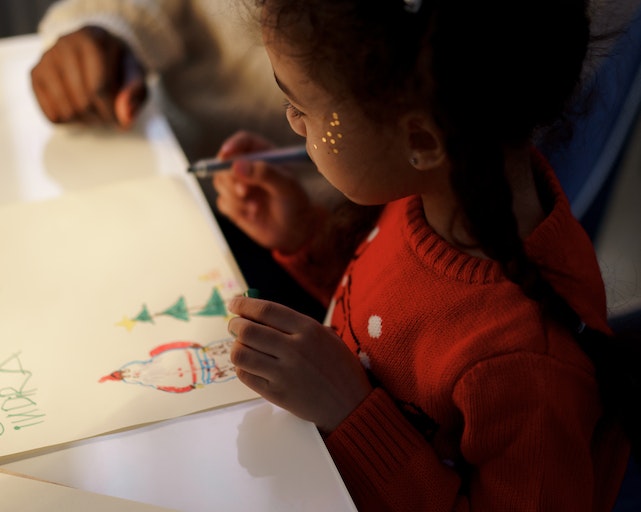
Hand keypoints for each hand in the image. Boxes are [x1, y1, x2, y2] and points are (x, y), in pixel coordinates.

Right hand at [31, 26, 146, 127]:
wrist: (94, 50)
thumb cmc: (118, 65)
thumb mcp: (135, 75)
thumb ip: (135, 94)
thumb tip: (124, 118)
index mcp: (92, 39)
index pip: (100, 89)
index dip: (112, 113)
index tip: (121, 122)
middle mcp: (64, 44)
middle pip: (83, 102)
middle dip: (100, 117)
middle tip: (109, 115)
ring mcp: (46, 59)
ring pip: (67, 111)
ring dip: (86, 121)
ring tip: (96, 111)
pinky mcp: (35, 74)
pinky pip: (52, 114)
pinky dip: (69, 120)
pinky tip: (79, 108)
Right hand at [213, 131, 317, 253]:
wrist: (294, 231)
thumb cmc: (295, 204)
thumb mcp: (286, 186)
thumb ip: (264, 173)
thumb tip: (236, 166)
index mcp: (264, 155)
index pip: (244, 142)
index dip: (233, 146)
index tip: (225, 156)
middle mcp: (249, 167)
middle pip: (225, 162)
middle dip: (231, 178)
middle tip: (244, 192)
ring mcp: (239, 185)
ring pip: (220, 182)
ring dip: (234, 197)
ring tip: (256, 208)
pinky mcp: (233, 203)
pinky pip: (222, 202)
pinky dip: (235, 210)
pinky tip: (253, 215)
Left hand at [227, 296, 371, 432]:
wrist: (351, 405)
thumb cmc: (339, 367)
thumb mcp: (326, 337)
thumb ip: (296, 324)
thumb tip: (257, 313)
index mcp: (308, 330)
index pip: (266, 311)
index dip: (244, 305)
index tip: (234, 303)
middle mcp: (295, 349)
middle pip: (248, 330)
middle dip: (235, 325)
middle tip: (234, 326)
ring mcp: (284, 373)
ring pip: (241, 354)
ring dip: (236, 347)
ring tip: (242, 346)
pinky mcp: (277, 394)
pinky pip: (246, 375)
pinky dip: (242, 367)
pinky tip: (250, 365)